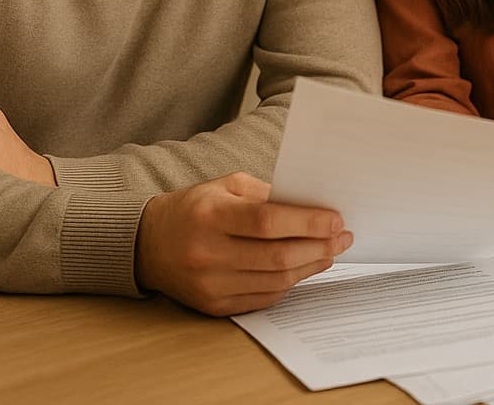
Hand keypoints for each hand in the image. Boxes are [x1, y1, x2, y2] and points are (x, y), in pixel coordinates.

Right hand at [136, 172, 353, 315]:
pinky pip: (264, 298)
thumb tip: (312, 208)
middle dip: (319, 246)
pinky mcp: (214, 306)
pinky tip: (305, 267)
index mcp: (210, 215)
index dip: (307, 221)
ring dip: (311, 266)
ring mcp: (210, 285)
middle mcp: (207, 253)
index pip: (267, 222)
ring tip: (331, 251)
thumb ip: (267, 195)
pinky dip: (290, 282)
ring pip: (275, 280)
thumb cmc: (195, 208)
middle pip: (276, 256)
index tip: (336, 219)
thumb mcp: (226, 186)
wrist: (149, 244)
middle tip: (344, 237)